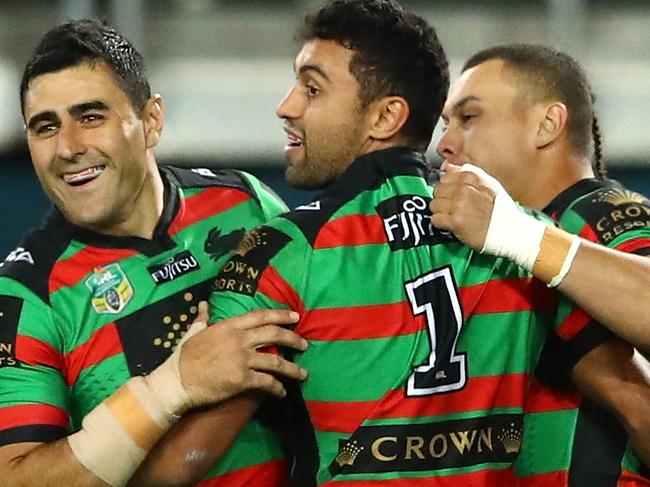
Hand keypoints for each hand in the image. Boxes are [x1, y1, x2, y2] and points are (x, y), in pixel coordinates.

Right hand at [179, 309, 307, 405]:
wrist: (178, 381)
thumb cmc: (184, 357)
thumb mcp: (193, 332)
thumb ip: (202, 319)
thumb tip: (203, 306)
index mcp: (230, 326)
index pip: (260, 316)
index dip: (280, 315)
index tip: (295, 317)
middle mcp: (240, 340)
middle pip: (274, 335)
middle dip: (293, 339)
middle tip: (304, 345)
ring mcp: (243, 359)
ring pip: (276, 362)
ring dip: (292, 369)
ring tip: (303, 374)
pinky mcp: (243, 379)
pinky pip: (266, 382)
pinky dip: (277, 388)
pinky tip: (282, 392)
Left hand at [429, 162, 495, 250]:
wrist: (509, 232)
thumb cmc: (500, 210)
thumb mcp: (489, 184)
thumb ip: (468, 173)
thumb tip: (448, 167)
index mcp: (471, 178)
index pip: (444, 178)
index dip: (447, 189)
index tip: (454, 196)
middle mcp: (463, 188)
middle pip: (437, 191)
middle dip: (443, 200)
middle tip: (453, 208)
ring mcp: (458, 204)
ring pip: (434, 205)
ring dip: (441, 212)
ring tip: (453, 217)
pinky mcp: (455, 221)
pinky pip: (435, 219)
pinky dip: (440, 223)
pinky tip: (450, 225)